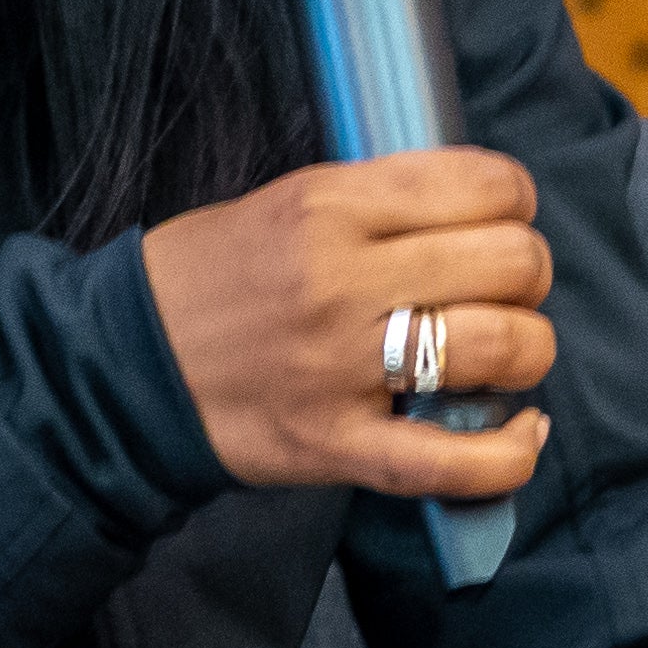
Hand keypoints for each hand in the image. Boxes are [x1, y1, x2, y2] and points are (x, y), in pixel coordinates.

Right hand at [139, 147, 557, 500]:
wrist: (119, 368)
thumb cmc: (210, 277)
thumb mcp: (286, 201)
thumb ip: (382, 200)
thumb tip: (483, 208)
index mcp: (330, 206)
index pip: (485, 187)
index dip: (515, 204)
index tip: (500, 222)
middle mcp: (343, 281)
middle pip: (511, 264)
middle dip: (527, 276)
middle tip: (500, 291)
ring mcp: (342, 369)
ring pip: (503, 348)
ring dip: (525, 353)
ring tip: (502, 356)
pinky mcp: (338, 445)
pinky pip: (456, 461)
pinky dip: (509, 453)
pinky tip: (520, 432)